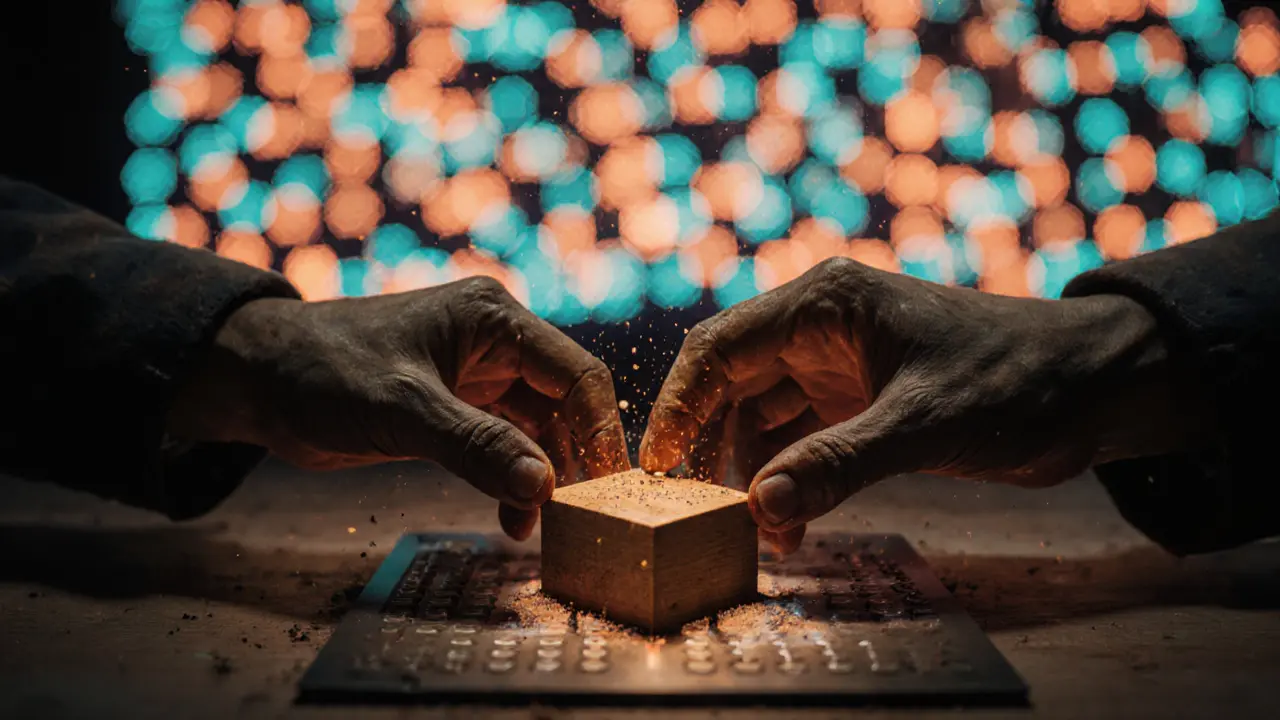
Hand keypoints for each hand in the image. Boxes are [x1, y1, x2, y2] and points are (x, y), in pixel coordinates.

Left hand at [168, 276, 629, 539]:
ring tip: (537, 524)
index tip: (608, 486)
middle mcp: (495, 345)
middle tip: (581, 515)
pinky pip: (504, 446)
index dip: (600, 428)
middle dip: (574, 459)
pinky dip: (511, 481)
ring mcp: (476, 380)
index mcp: (493, 320)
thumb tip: (541, 485)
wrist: (258, 381)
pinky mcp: (455, 412)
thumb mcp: (402, 408)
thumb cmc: (323, 370)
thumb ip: (475, 445)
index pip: (575, 373)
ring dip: (541, 476)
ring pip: (537, 431)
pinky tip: (511, 516)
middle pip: (565, 404)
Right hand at [640, 257, 1208, 552]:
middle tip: (695, 512)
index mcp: (823, 304)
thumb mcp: (925, 423)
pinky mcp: (857, 406)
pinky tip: (790, 525)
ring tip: (762, 534)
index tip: (654, 467)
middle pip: (731, 386)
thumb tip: (760, 510)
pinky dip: (789, 482)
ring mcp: (836, 369)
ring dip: (755, 475)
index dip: (680, 404)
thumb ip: (841, 465)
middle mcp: (818, 330)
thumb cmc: (1016, 379)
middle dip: (713, 448)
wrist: (1092, 387)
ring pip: (762, 421)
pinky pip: (800, 444)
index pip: (722, 347)